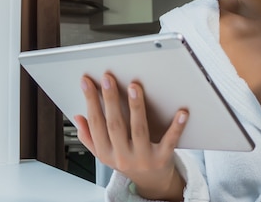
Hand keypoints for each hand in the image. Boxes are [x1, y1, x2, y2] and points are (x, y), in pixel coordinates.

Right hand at [75, 73, 187, 200]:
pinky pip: (170, 140)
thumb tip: (78, 117)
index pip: (96, 124)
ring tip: (134, 87)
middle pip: (115, 125)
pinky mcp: (163, 158)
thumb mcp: (105, 154)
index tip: (87, 82)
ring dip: (136, 107)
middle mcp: (123, 157)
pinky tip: (181, 112)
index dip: (90, 101)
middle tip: (108, 78)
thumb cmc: (129, 162)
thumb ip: (90, 137)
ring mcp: (144, 158)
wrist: (152, 183)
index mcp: (106, 154)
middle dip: (110, 99)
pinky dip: (176, 126)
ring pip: (139, 129)